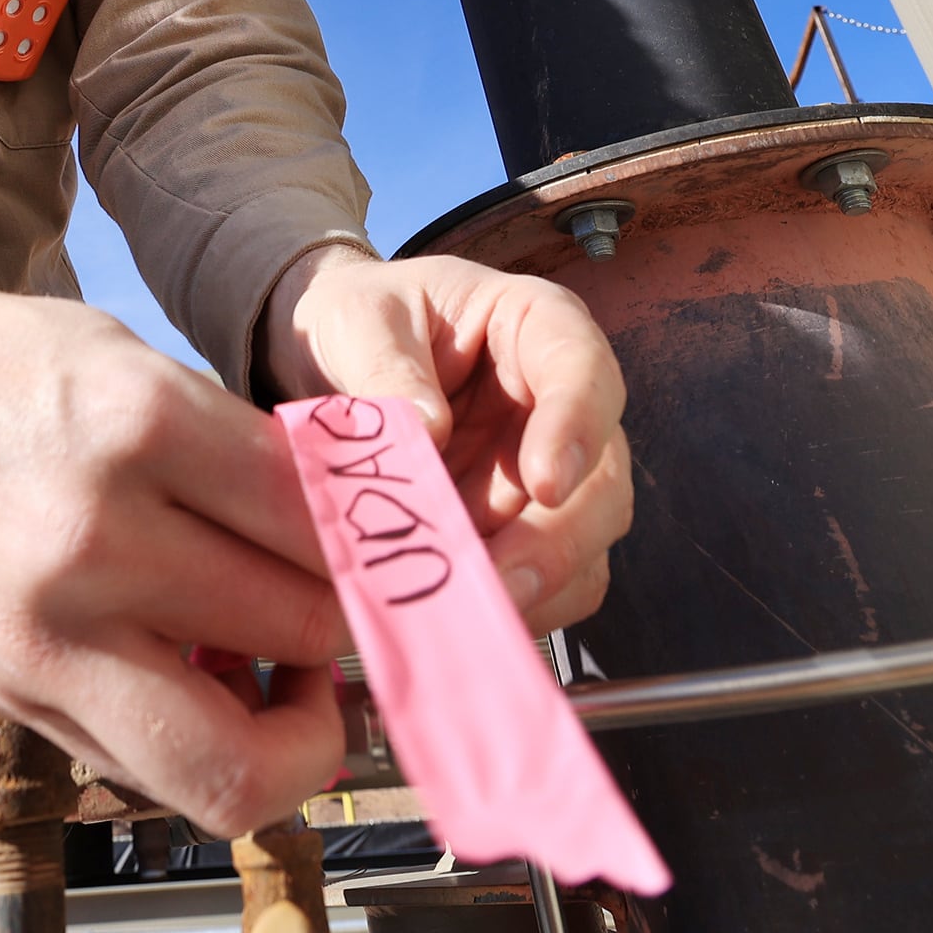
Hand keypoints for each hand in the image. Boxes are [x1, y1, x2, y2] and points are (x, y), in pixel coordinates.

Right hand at [0, 227, 349, 836]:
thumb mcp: (122, 356)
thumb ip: (228, 451)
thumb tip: (336, 531)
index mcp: (134, 422)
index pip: (320, 525)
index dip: (376, 550)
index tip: (388, 555)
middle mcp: (90, 537)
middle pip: (299, 634)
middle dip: (346, 632)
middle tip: (352, 616)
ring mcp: (39, 633)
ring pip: (228, 758)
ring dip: (287, 726)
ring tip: (289, 681)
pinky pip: (138, 763)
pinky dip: (193, 739)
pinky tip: (200, 684)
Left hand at [256, 245, 630, 632]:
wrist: (330, 356)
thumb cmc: (359, 319)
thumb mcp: (357, 320)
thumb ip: (386, 366)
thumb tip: (427, 433)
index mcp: (535, 328)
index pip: (584, 369)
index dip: (577, 427)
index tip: (546, 482)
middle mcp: (559, 404)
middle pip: (603, 475)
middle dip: (558, 538)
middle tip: (497, 579)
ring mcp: (546, 473)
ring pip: (584, 540)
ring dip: (536, 583)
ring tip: (466, 609)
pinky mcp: (523, 528)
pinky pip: (548, 581)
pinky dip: (514, 604)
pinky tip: (457, 614)